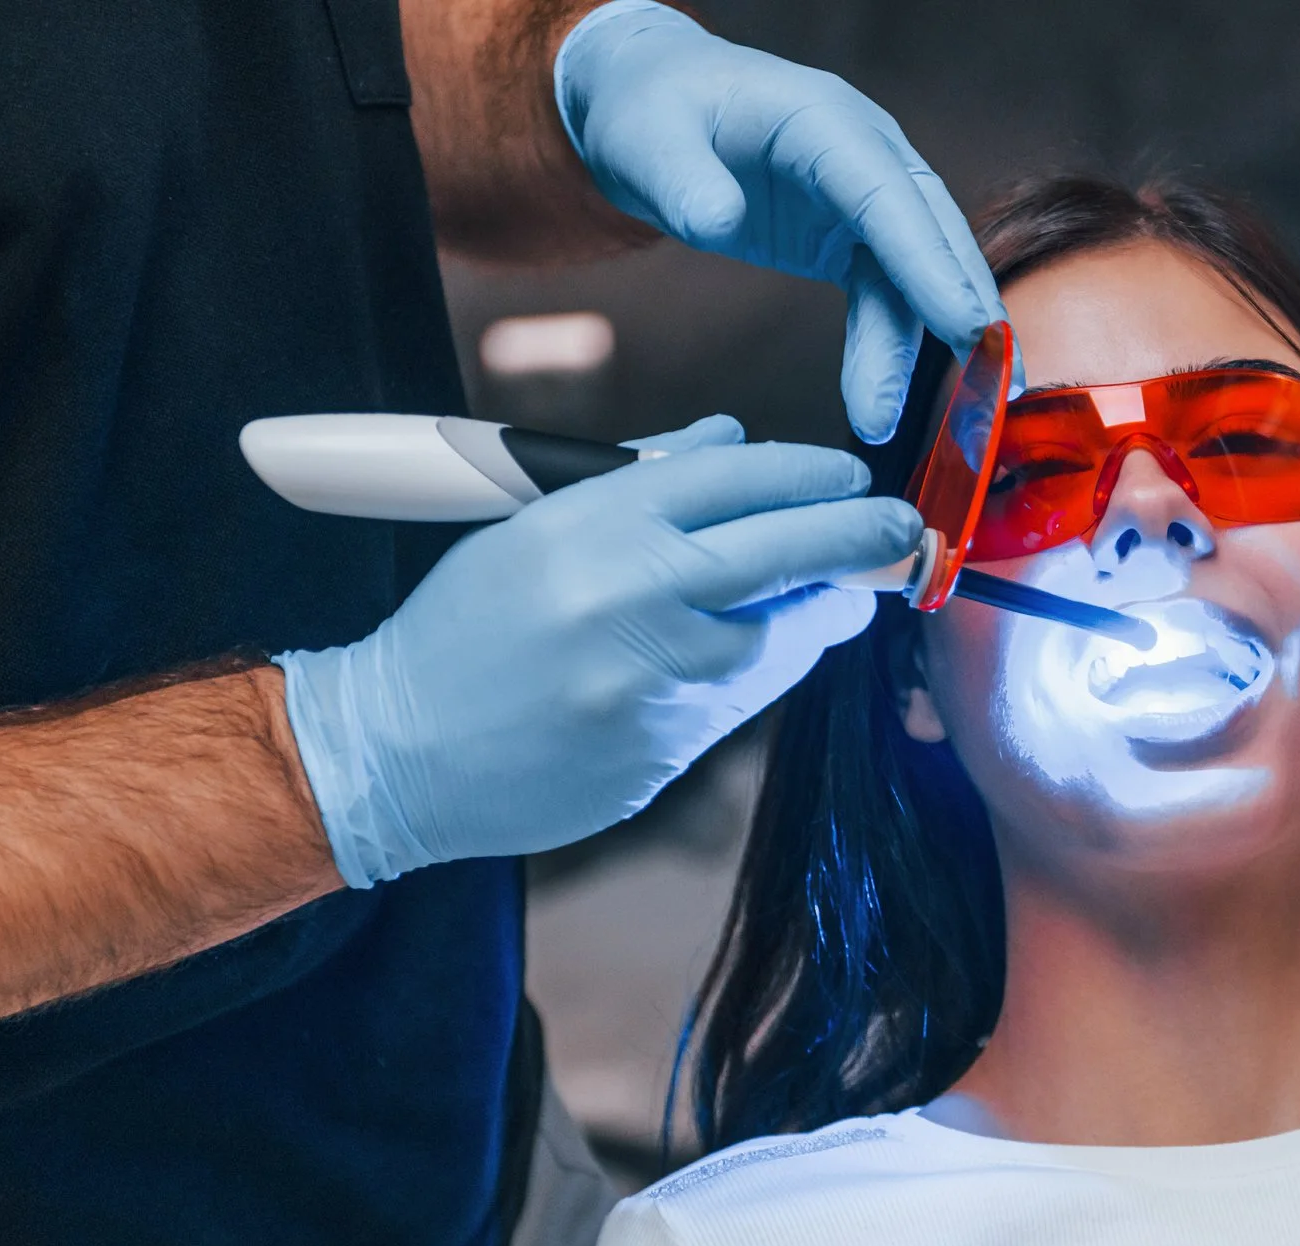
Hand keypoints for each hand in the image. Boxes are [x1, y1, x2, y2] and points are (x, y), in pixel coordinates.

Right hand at [276, 418, 913, 886]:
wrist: (400, 753)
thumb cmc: (464, 628)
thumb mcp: (531, 527)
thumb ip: (639, 480)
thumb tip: (732, 437)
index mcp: (592, 527)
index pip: (733, 477)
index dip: (807, 473)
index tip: (846, 475)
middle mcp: (631, 599)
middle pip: (783, 551)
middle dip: (858, 533)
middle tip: (899, 524)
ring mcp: (654, 684)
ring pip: (783, 638)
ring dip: (826, 609)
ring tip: (847, 587)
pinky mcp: (665, 751)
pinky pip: (747, 700)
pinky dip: (772, 666)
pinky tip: (780, 644)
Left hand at [553, 0, 1004, 443]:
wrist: (651, 103)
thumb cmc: (652, 110)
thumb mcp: (648, 139)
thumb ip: (683, 180)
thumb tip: (719, 218)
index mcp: (822, 119)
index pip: (891, 194)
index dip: (931, 261)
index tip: (966, 324)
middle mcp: (861, 153)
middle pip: (930, 232)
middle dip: (963, 307)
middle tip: (993, 383)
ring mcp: (861, 196)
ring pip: (910, 276)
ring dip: (915, 348)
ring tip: (893, 419)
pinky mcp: (848, 236)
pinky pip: (882, 295)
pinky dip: (886, 348)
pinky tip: (877, 402)